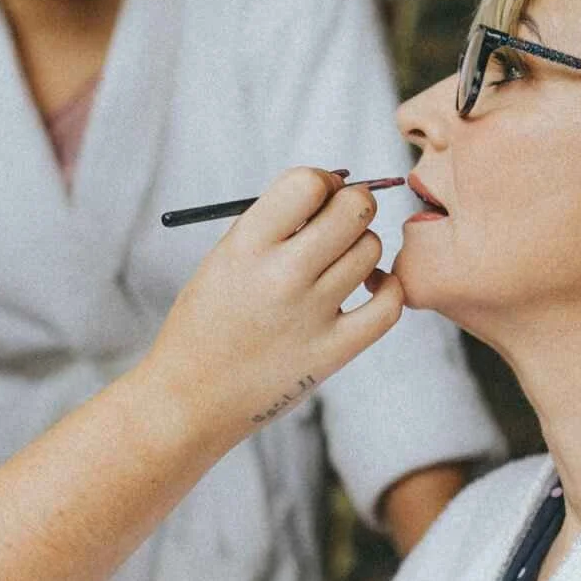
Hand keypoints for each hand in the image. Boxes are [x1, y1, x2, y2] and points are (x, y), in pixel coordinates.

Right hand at [144, 167, 403, 444]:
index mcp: (246, 245)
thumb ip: (274, 223)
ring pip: (371, 250)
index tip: (318, 198)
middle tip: (338, 223)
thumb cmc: (206, 321)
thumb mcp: (224, 258)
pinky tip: (369, 286)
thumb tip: (335, 190)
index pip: (309, 183)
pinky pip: (390, 303)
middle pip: (353, 210)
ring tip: (337, 263)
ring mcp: (311, 315)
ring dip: (361, 247)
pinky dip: (388, 286)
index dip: (323, 182)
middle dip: (351, 206)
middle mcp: (282, 276)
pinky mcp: (332, 352)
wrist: (190, 397)